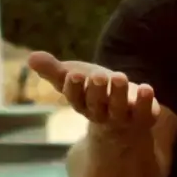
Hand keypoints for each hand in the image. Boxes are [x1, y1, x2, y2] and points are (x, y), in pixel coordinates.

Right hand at [28, 51, 159, 136]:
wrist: (123, 117)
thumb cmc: (94, 94)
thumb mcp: (75, 78)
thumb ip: (54, 70)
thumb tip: (31, 57)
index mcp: (82, 105)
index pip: (75, 99)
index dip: (74, 88)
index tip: (73, 75)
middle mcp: (101, 114)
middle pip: (96, 105)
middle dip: (96, 91)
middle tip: (96, 75)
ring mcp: (123, 118)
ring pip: (118, 109)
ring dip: (118, 94)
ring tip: (118, 77)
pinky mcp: (143, 118)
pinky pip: (143, 113)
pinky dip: (144, 102)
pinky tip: (146, 88)